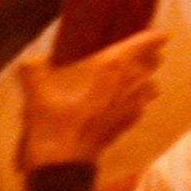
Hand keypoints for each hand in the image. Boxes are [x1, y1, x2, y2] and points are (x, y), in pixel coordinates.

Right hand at [21, 32, 160, 169]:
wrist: (63, 154)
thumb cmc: (53, 112)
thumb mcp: (35, 84)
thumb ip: (35, 66)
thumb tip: (35, 61)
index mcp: (116, 61)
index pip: (152, 40)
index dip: (153, 36)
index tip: (147, 36)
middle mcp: (134, 78)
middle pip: (156, 61)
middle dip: (147, 58)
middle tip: (128, 59)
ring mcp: (137, 101)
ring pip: (152, 84)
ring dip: (142, 81)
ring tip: (121, 83)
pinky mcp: (134, 121)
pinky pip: (142, 105)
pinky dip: (133, 102)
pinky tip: (114, 106)